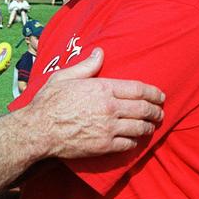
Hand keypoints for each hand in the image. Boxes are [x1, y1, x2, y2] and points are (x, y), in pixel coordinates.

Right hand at [24, 48, 164, 158]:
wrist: (39, 129)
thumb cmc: (48, 101)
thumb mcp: (63, 77)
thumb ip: (86, 66)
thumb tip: (99, 52)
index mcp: (102, 88)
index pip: (138, 89)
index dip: (153, 93)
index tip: (160, 96)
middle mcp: (110, 108)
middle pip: (144, 109)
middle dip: (156, 111)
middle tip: (160, 112)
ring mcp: (109, 128)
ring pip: (140, 128)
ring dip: (149, 127)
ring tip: (151, 126)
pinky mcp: (105, 146)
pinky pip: (129, 144)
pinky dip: (135, 142)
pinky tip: (135, 139)